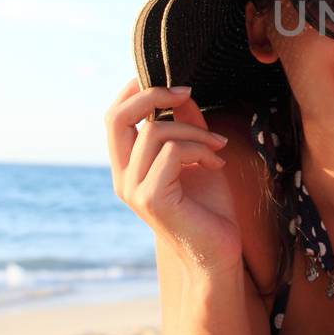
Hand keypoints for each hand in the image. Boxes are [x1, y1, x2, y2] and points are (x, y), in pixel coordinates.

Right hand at [107, 79, 240, 273]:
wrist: (219, 254)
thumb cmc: (210, 209)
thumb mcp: (198, 156)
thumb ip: (186, 125)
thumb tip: (182, 92)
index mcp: (128, 167)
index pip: (114, 117)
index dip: (135, 90)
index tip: (171, 81)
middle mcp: (123, 178)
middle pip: (116, 117)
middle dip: (152, 94)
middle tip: (187, 92)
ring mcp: (134, 190)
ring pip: (155, 131)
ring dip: (195, 130)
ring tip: (218, 146)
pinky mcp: (152, 199)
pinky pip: (173, 152)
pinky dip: (200, 148)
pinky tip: (217, 163)